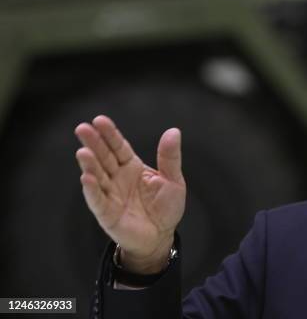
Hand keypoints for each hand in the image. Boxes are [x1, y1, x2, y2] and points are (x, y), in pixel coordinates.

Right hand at [75, 115, 185, 273]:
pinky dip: (91, 189)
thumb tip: (173, 131)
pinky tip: (86, 178)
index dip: (110, 134)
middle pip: (104, 157)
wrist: (161, 236)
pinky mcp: (106, 213)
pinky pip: (97, 200)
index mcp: (132, 166)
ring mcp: (110, 194)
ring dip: (89, 164)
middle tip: (83, 129)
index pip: (118, 147)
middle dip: (94, 144)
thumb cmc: (165, 207)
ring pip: (97, 176)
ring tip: (83, 152)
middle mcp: (117, 178)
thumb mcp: (173, 180)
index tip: (99, 120)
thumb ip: (169, 157)